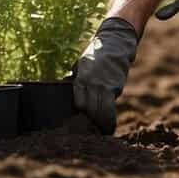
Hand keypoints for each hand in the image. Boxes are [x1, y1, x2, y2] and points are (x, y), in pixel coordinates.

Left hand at [71, 17, 138, 134]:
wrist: (116, 42)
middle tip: (89, 135)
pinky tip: (108, 126)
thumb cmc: (95, 55)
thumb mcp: (81, 65)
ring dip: (101, 124)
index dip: (80, 115)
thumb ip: (74, 79)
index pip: (80, 103)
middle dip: (91, 124)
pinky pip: (112, 107)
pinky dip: (110, 119)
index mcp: (82, 78)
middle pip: (91, 110)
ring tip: (100, 134)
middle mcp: (94, 83)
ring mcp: (106, 85)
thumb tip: (62, 88)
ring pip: (102, 111)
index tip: (78, 124)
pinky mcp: (116, 87)